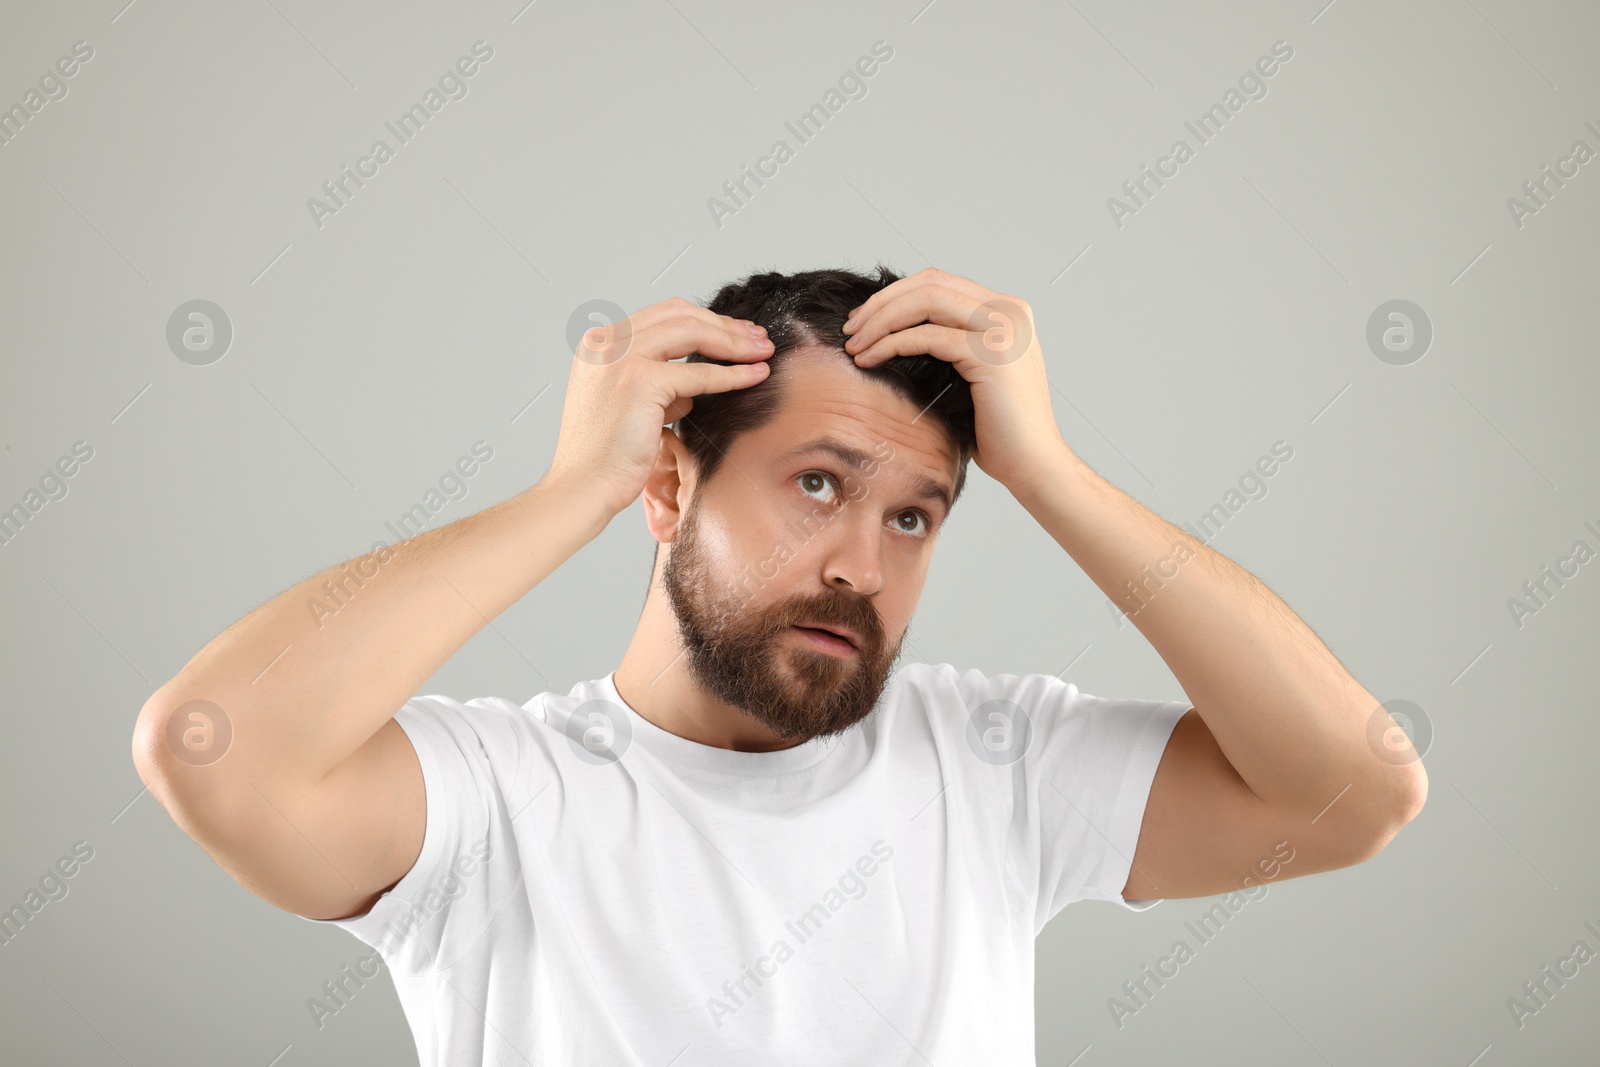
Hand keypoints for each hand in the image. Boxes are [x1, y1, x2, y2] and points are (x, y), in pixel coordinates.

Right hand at [543, 297, 774, 515]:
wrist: (583, 487)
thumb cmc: (606, 457)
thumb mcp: (628, 402)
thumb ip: (654, 379)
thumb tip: (699, 371)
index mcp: (600, 344)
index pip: (662, 315)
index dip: (705, 320)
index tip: (736, 333)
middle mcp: (606, 343)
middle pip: (679, 315)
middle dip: (725, 325)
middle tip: (758, 338)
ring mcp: (620, 358)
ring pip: (692, 333)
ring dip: (734, 342)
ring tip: (763, 353)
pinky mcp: (639, 381)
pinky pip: (698, 374)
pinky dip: (732, 375)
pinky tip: (755, 376)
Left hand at [840, 267, 1065, 494]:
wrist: (1033, 464)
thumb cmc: (998, 430)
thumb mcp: (972, 372)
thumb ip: (950, 343)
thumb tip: (895, 329)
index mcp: (1006, 310)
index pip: (939, 282)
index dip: (895, 295)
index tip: (863, 319)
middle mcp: (1010, 310)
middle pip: (930, 282)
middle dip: (882, 303)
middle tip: (850, 329)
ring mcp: (1004, 328)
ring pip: (926, 300)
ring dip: (882, 320)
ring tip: (854, 345)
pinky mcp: (992, 353)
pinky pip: (928, 337)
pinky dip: (892, 344)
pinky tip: (870, 360)